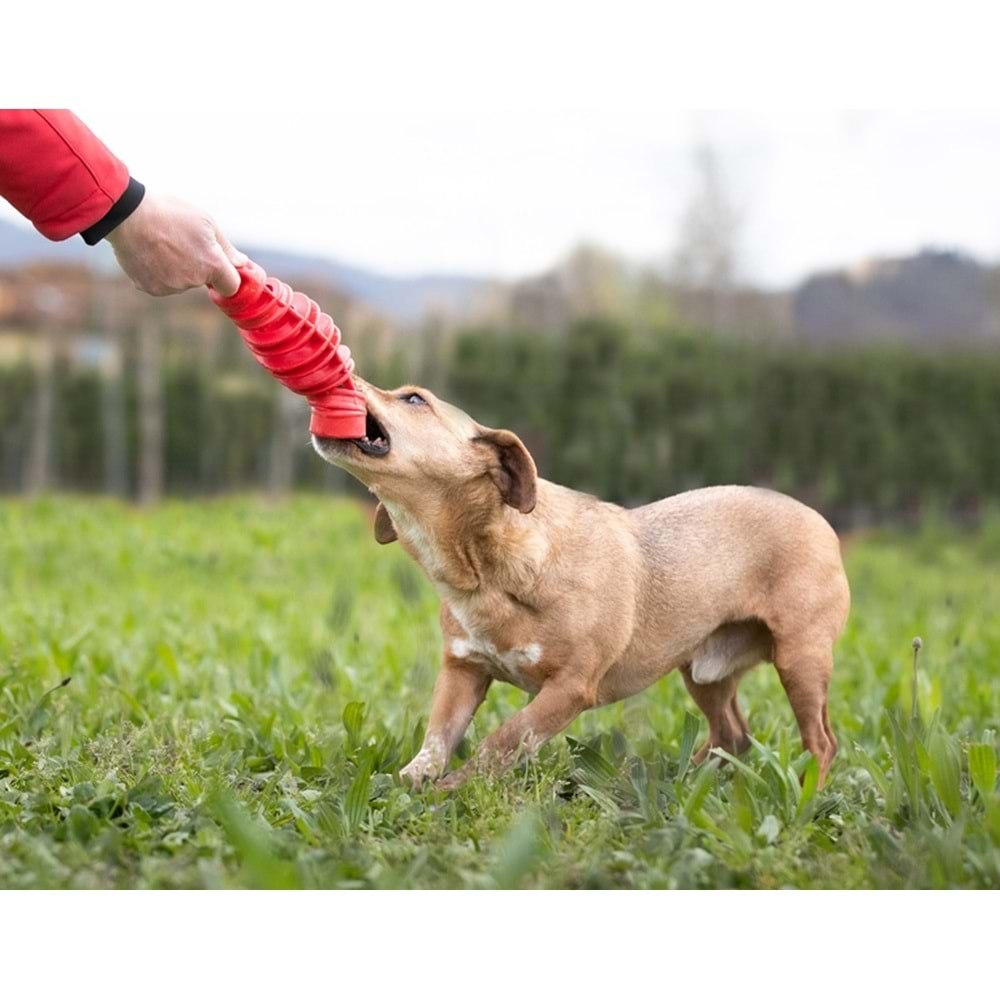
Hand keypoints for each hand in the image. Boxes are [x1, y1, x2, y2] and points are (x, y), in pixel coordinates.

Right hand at [107, 192, 245, 296]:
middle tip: (181, 242)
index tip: (220, 267)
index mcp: (211, 264)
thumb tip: (242, 263)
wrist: (126, 214)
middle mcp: (192, 281)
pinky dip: (158, 272)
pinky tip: (150, 252)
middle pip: (202, 281)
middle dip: (198, 266)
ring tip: (162, 243)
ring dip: (176, 268)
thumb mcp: (205, 221)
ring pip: (181, 282)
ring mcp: (170, 287)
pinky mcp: (150, 288)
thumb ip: (226, 248)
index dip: (227, 277)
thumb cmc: (169, 212)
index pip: (231, 286)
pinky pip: (161, 283)